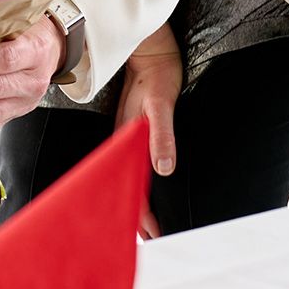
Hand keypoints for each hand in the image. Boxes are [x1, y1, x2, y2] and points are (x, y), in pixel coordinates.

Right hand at [115, 24, 181, 238]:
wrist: (151, 49)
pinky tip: (147, 186)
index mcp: (125, 143)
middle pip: (127, 186)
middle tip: (153, 239)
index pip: (130, 187)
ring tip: (149, 224)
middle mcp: (125, 145)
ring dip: (137, 199)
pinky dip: (140, 181)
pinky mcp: (137, 130)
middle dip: (136, 215)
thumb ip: (161, 135)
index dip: (140, 214)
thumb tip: (164, 169)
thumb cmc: (155, 75)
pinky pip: (136, 163)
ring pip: (130, 177)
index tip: (152, 236)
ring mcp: (130, 138)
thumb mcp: (159, 105)